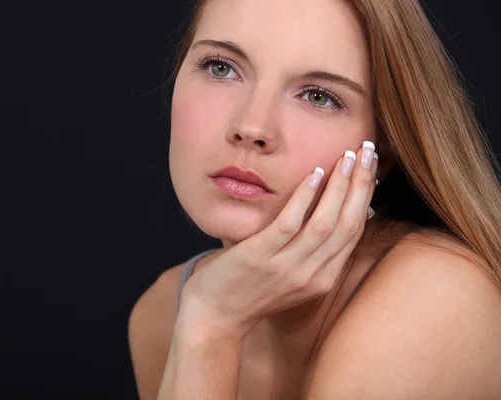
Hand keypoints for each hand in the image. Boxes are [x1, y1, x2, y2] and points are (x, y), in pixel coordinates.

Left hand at [178, 142, 378, 338]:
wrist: (216, 317)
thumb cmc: (251, 289)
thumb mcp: (291, 275)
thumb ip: (311, 251)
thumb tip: (328, 213)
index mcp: (323, 278)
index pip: (354, 232)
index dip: (365, 197)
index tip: (370, 168)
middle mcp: (311, 274)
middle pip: (348, 224)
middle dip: (362, 185)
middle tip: (368, 150)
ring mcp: (286, 267)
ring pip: (325, 223)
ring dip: (340, 186)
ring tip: (348, 156)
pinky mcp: (260, 257)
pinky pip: (289, 223)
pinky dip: (304, 198)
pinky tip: (313, 173)